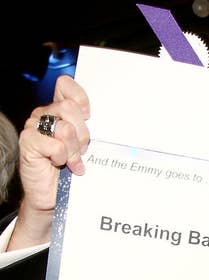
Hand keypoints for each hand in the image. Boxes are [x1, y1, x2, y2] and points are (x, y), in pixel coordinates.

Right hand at [10, 76, 89, 249]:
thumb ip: (91, 127)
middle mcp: (45, 114)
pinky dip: (62, 157)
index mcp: (59, 110)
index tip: (88, 117)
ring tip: (72, 159)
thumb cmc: (72, 168)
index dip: (81, 99)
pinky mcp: (28, 143)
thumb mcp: (87, 145)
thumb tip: (108, 119)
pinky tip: (61, 164)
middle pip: (70, 108)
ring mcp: (34, 127)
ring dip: (74, 148)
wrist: (55, 194)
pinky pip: (53, 144)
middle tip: (82, 149)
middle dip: (83, 133)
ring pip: (64, 127)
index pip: (66, 86)